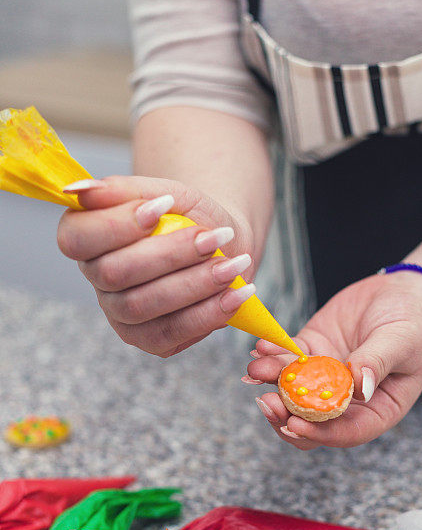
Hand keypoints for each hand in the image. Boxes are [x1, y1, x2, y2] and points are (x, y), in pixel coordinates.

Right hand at [57, 175, 254, 355]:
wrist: (222, 241)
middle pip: (115, 273)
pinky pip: (172, 333)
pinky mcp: (150, 340)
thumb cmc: (187, 214)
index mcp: (87, 238)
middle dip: (170, 254)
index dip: (117, 224)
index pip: (76, 238)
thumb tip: (82, 190)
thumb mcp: (165, 190)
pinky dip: (209, 313)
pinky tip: (236, 293)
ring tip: (234, 266)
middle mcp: (97, 279)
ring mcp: (121, 314)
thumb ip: (125, 189)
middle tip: (216, 237)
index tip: (164, 205)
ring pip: (142, 306)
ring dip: (194, 285)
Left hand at [245, 271, 421, 448]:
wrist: (407, 291)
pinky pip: (288, 358)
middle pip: (311, 420)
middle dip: (285, 414)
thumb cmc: (417, 322)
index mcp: (377, 409)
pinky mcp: (313, 350)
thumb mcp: (402, 342)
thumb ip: (377, 363)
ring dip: (272, 382)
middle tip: (267, 400)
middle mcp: (348, 399)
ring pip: (293, 390)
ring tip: (257, 368)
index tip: (295, 424)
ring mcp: (327, 376)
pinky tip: (262, 346)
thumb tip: (359, 387)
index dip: (319, 433)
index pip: (346, 432)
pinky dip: (272, 354)